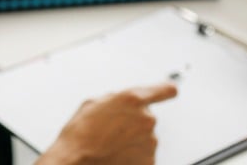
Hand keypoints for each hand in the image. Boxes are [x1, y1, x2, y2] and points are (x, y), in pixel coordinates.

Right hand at [37, 83, 177, 164]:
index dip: (166, 90)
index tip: (168, 91)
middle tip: (113, 130)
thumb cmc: (81, 135)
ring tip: (111, 145)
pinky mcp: (149, 160)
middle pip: (147, 117)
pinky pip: (144, 154)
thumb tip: (119, 102)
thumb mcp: (92, 104)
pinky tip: (116, 154)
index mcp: (132, 99)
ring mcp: (150, 141)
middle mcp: (146, 119)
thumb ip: (114, 99)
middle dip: (133, 122)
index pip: (165, 89)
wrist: (78, 163)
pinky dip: (133, 155)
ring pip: (145, 137)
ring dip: (132, 139)